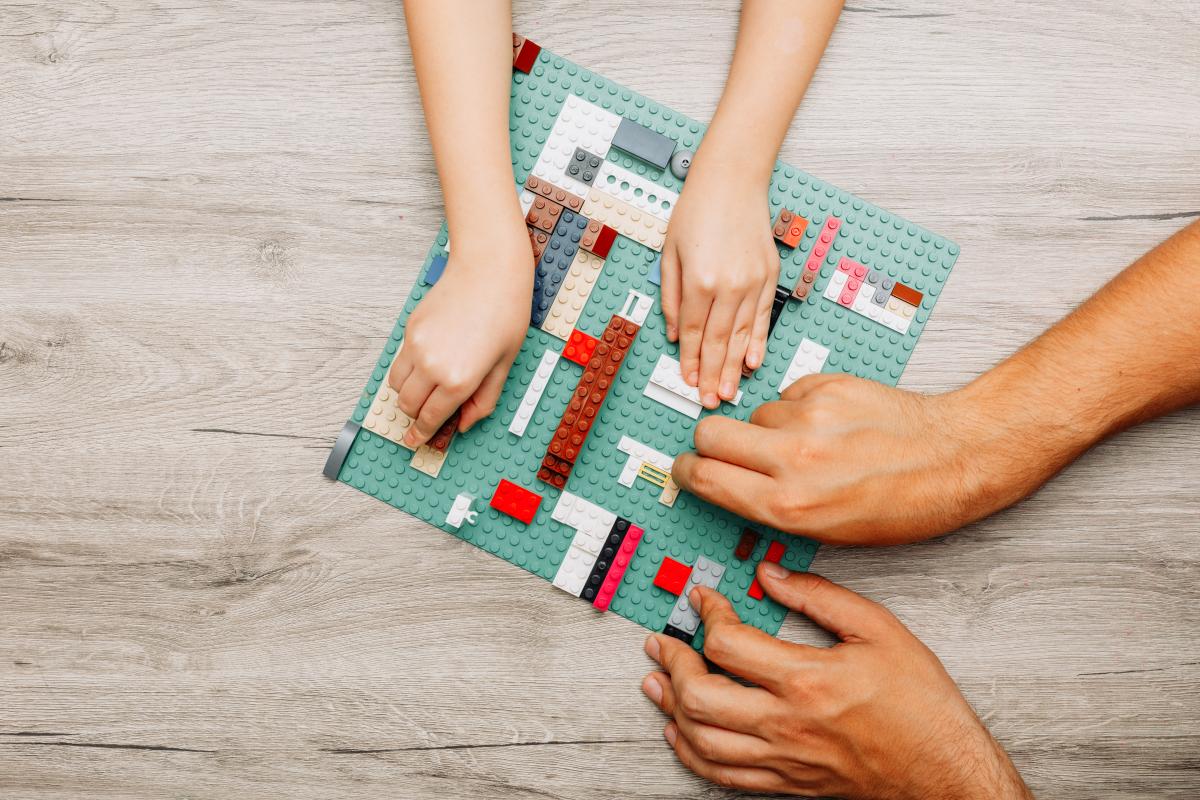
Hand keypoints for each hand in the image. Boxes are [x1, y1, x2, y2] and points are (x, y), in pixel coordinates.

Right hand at [388, 227, 532, 445]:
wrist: (488, 270)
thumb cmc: (506, 313)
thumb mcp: (505, 364)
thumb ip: (484, 399)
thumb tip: (463, 423)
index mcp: (459, 380)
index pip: (430, 418)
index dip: (422, 433)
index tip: (415, 441)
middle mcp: (432, 366)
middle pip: (407, 405)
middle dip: (415, 416)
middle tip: (426, 416)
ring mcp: (417, 346)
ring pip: (397, 385)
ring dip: (407, 394)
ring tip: (426, 390)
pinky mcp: (410, 328)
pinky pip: (400, 361)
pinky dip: (408, 371)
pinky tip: (429, 363)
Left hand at [641, 565, 1032, 798]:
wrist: (945, 771)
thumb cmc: (921, 704)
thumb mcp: (880, 630)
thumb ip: (820, 597)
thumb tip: (771, 574)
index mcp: (807, 678)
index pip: (728, 643)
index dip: (707, 613)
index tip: (704, 598)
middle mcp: (786, 723)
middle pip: (699, 695)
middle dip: (672, 662)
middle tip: (663, 640)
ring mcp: (782, 758)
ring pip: (701, 739)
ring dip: (669, 706)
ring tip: (656, 680)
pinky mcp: (786, 782)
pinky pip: (721, 775)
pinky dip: (690, 752)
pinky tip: (679, 731)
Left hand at [660, 163, 778, 408]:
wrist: (732, 179)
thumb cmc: (696, 210)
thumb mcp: (669, 252)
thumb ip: (671, 296)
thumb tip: (672, 334)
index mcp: (699, 280)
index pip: (691, 332)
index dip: (688, 361)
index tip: (686, 382)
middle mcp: (729, 285)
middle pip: (717, 341)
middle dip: (711, 375)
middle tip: (708, 402)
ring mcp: (753, 281)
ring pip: (742, 335)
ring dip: (733, 367)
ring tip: (727, 393)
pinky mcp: (769, 276)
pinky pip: (763, 317)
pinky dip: (758, 342)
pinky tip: (752, 363)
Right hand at [671, 373, 1027, 545]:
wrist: (954, 459)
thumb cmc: (900, 506)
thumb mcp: (828, 532)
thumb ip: (771, 508)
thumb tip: (729, 488)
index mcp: (788, 506)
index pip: (703, 478)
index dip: (688, 473)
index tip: (689, 470)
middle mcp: (792, 460)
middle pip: (707, 433)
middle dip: (710, 443)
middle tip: (726, 450)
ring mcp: (809, 418)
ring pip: (753, 414)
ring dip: (765, 427)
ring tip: (805, 444)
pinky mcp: (828, 386)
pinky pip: (788, 394)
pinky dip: (799, 407)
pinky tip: (829, 424)